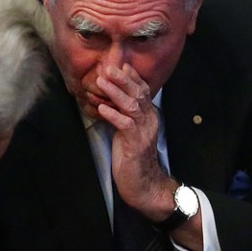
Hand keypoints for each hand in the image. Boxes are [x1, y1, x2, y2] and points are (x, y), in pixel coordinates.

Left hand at [96, 63, 176, 219]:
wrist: (144, 185)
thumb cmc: (133, 158)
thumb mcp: (128, 132)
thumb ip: (123, 115)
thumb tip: (110, 99)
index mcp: (149, 116)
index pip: (144, 91)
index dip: (133, 77)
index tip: (121, 65)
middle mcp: (149, 121)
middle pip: (138, 93)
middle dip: (123, 79)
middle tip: (108, 67)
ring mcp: (144, 132)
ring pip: (132, 106)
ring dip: (116, 92)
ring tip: (102, 81)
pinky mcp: (136, 144)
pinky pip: (125, 125)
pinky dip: (113, 114)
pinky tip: (102, 107)